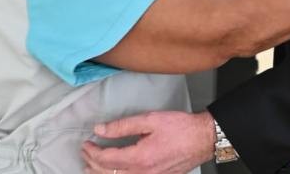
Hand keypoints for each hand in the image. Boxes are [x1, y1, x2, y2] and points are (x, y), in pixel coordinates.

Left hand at [81, 110, 214, 173]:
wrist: (203, 139)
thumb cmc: (181, 128)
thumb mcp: (149, 120)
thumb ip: (122, 125)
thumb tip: (100, 129)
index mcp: (139, 157)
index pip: (106, 159)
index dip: (92, 152)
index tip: (87, 143)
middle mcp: (143, 173)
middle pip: (109, 173)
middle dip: (92, 163)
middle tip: (86, 152)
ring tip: (92, 166)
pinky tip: (115, 172)